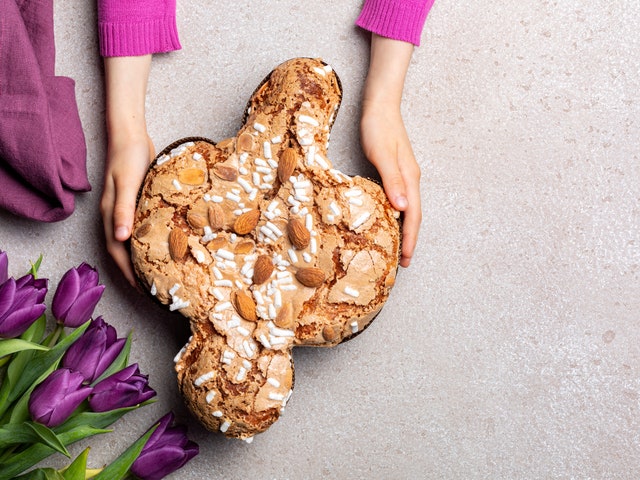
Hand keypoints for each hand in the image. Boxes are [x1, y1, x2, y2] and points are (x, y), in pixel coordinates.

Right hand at [100, 134, 153, 284]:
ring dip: (145, 258)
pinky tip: (168, 245)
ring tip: (162, 273)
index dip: (129, 274)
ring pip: (134, 242)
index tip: (144, 291)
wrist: (130, 135)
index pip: (118, 253)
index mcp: (110, 216)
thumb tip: (121, 239)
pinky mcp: (138, 204)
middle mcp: (117, 217)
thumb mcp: (127, 183)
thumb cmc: (128, 157)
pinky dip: (152, 240)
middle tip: (157, 288)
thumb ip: (123, 210)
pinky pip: (144, 229)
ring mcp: (127, 211)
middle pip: (125, 252)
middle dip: (137, 272)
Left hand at [361, 34, 421, 266]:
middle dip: (410, 239)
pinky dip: (397, 215)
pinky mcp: (396, 171)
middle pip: (413, 216)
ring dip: (404, 229)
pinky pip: (400, 200)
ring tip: (397, 247)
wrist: (380, 105)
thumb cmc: (378, 127)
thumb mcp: (382, 154)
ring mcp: (405, 175)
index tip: (406, 259)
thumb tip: (402, 209)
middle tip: (403, 262)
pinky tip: (388, 220)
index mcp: (410, 179)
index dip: (410, 239)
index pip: (413, 216)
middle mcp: (410, 180)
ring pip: (408, 209)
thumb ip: (392, 181)